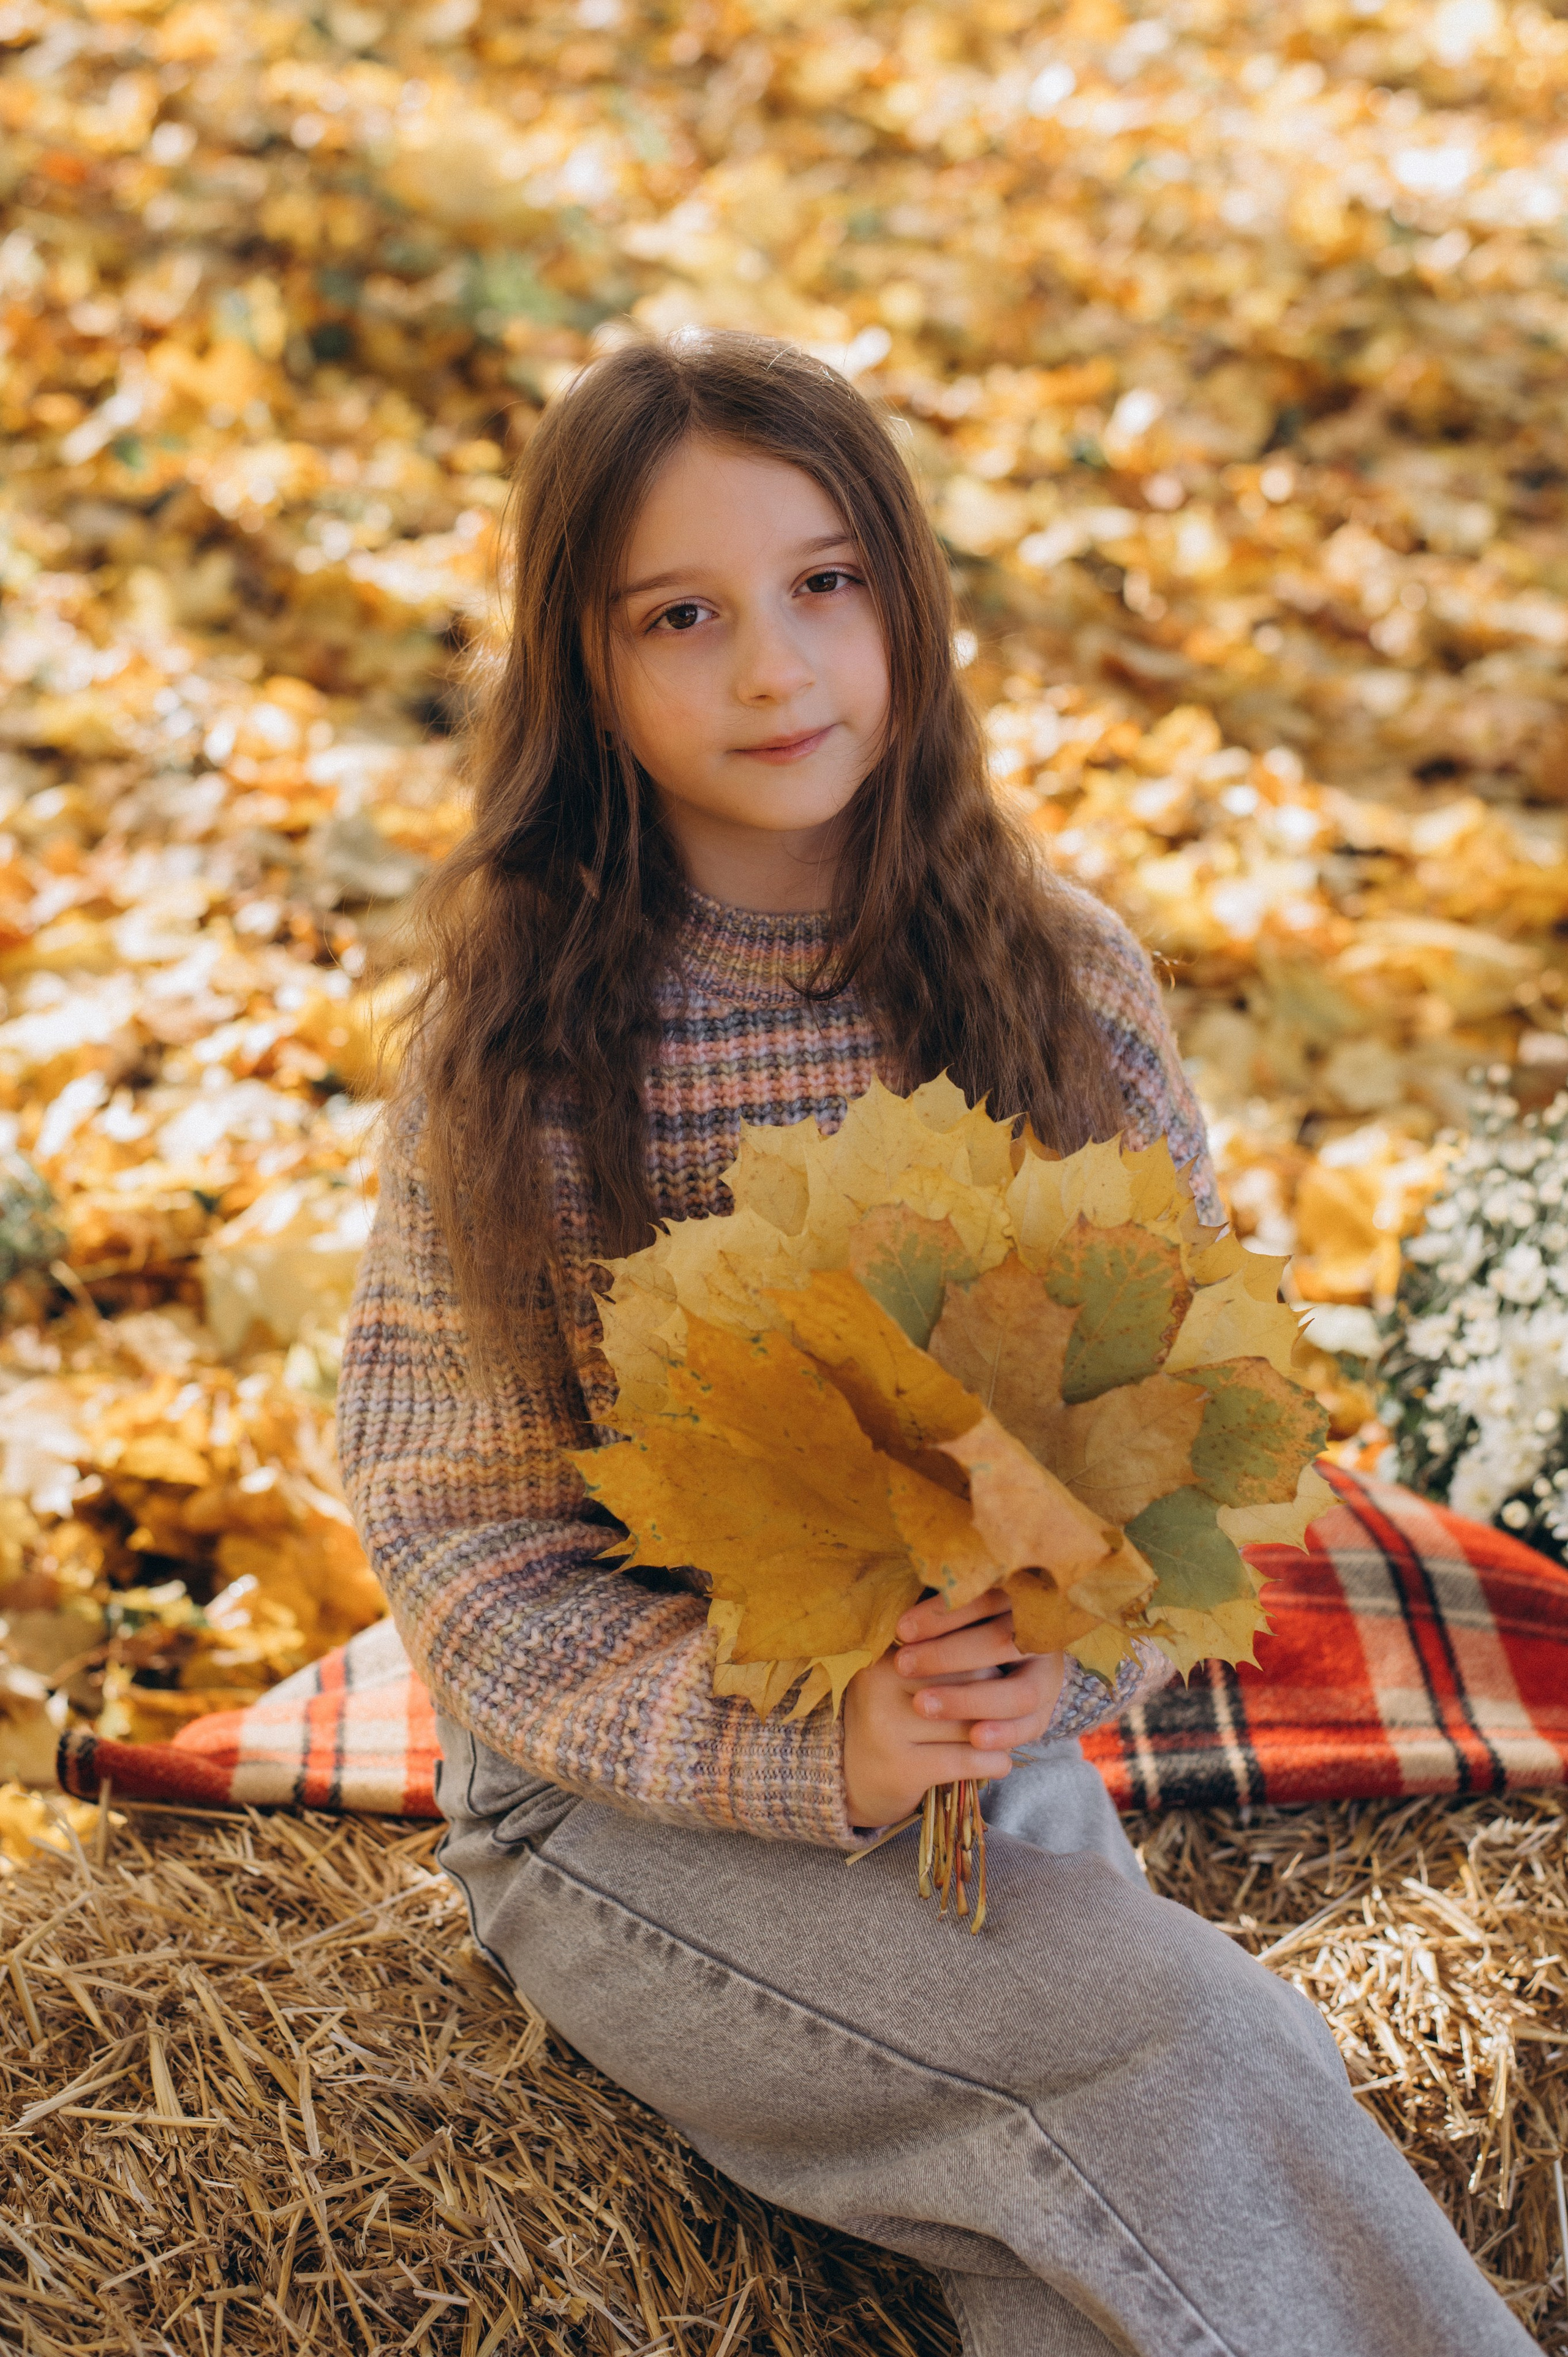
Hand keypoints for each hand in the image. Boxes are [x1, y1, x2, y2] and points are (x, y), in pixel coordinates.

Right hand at [841, 1589, 1065, 1830]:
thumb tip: (1004, 1635)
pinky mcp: (901, 1768)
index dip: (986, 1659)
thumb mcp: (902, 1681)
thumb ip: (939, 1658)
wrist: (849, 1780)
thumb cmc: (890, 1720)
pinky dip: (992, 1762)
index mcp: (883, 1655)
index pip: (953, 1646)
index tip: (1004, 1669)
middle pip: (966, 1682)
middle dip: (995, 1695)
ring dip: (1001, 1733)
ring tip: (1013, 1734)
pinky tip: (1001, 1763)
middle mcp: (879, 1685)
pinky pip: (965, 1760)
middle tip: (1014, 1704)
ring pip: (969, 1724)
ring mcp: (886, 1728)